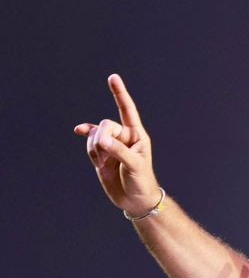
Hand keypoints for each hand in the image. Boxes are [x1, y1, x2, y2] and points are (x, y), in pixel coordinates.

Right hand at [74, 74, 160, 215]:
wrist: (134, 199)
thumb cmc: (141, 181)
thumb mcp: (134, 165)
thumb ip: (118, 151)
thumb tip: (100, 139)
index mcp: (137, 135)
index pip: (127, 110)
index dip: (119, 94)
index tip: (112, 77)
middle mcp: (123, 136)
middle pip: (105, 125)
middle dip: (102, 137)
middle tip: (106, 155)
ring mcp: (111, 145)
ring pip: (95, 136)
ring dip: (95, 148)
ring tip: (104, 164)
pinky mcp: (101, 154)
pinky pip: (89, 144)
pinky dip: (86, 141)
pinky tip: (78, 131)